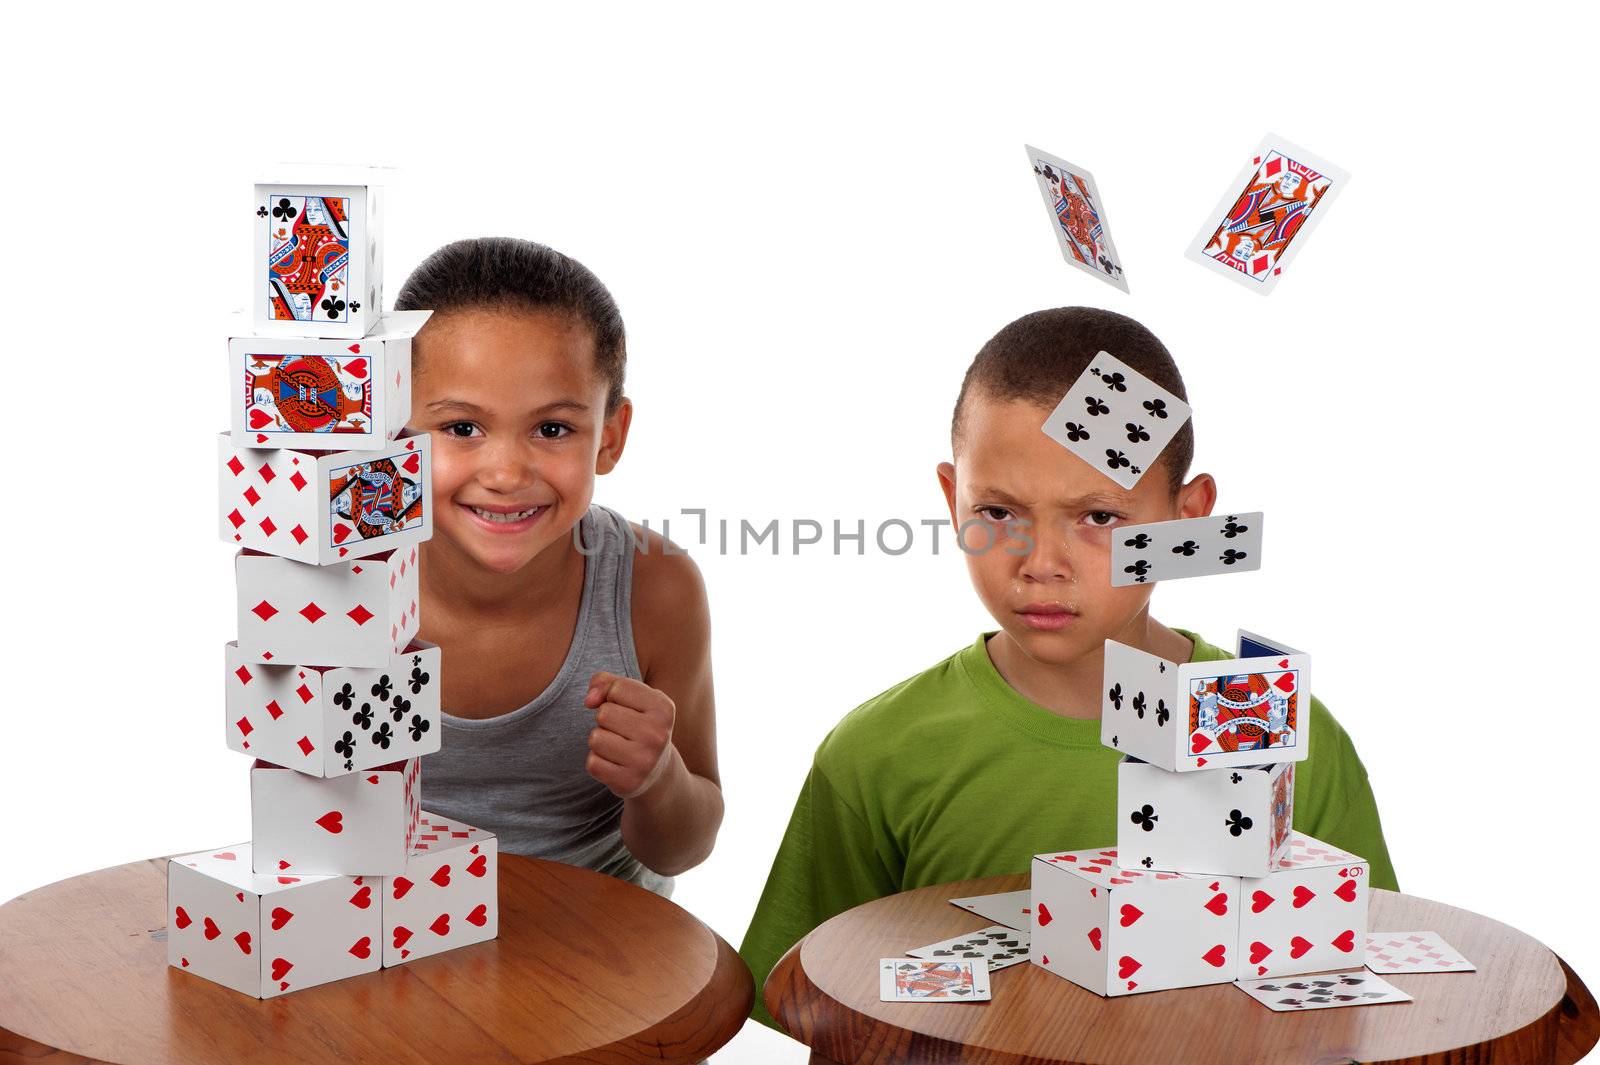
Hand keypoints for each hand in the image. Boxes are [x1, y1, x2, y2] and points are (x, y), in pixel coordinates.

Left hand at [584, 671, 676, 798]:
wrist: (656, 772)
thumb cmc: (640, 725)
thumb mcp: (634, 697)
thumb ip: (608, 682)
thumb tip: (589, 700)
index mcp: (663, 709)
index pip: (617, 688)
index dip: (612, 696)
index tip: (625, 708)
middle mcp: (657, 735)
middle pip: (604, 713)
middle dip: (606, 720)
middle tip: (622, 731)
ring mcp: (644, 761)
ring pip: (595, 738)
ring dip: (600, 741)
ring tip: (618, 746)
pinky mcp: (628, 783)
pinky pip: (592, 763)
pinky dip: (598, 762)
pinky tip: (615, 763)